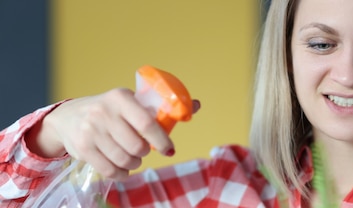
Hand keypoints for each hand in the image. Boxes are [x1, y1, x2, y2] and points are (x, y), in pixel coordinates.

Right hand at [26, 88, 200, 179]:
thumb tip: (196, 105)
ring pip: (124, 160)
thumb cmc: (110, 110)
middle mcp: (103, 113)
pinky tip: (123, 168)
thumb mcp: (131, 103)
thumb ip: (160, 107)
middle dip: (145, 153)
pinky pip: (109, 170)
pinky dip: (121, 173)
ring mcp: (91, 132)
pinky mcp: (82, 149)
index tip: (169, 150)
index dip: (161, 140)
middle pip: (136, 146)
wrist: (68, 117)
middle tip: (143, 150)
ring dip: (134, 163)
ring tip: (133, 158)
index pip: (146, 123)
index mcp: (120, 98)